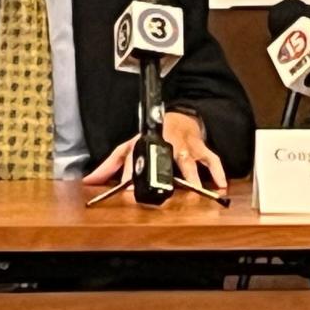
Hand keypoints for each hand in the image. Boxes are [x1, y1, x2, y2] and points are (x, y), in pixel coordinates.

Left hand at [82, 111, 227, 191]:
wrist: (178, 118)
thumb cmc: (153, 137)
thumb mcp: (129, 147)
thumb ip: (110, 165)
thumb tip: (90, 180)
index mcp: (145, 143)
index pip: (134, 157)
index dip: (129, 172)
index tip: (126, 188)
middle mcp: (166, 142)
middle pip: (165, 157)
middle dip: (165, 173)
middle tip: (164, 190)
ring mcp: (185, 145)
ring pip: (189, 160)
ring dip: (192, 175)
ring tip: (194, 189)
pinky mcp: (201, 147)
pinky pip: (212, 158)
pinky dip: (218, 171)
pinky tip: (220, 184)